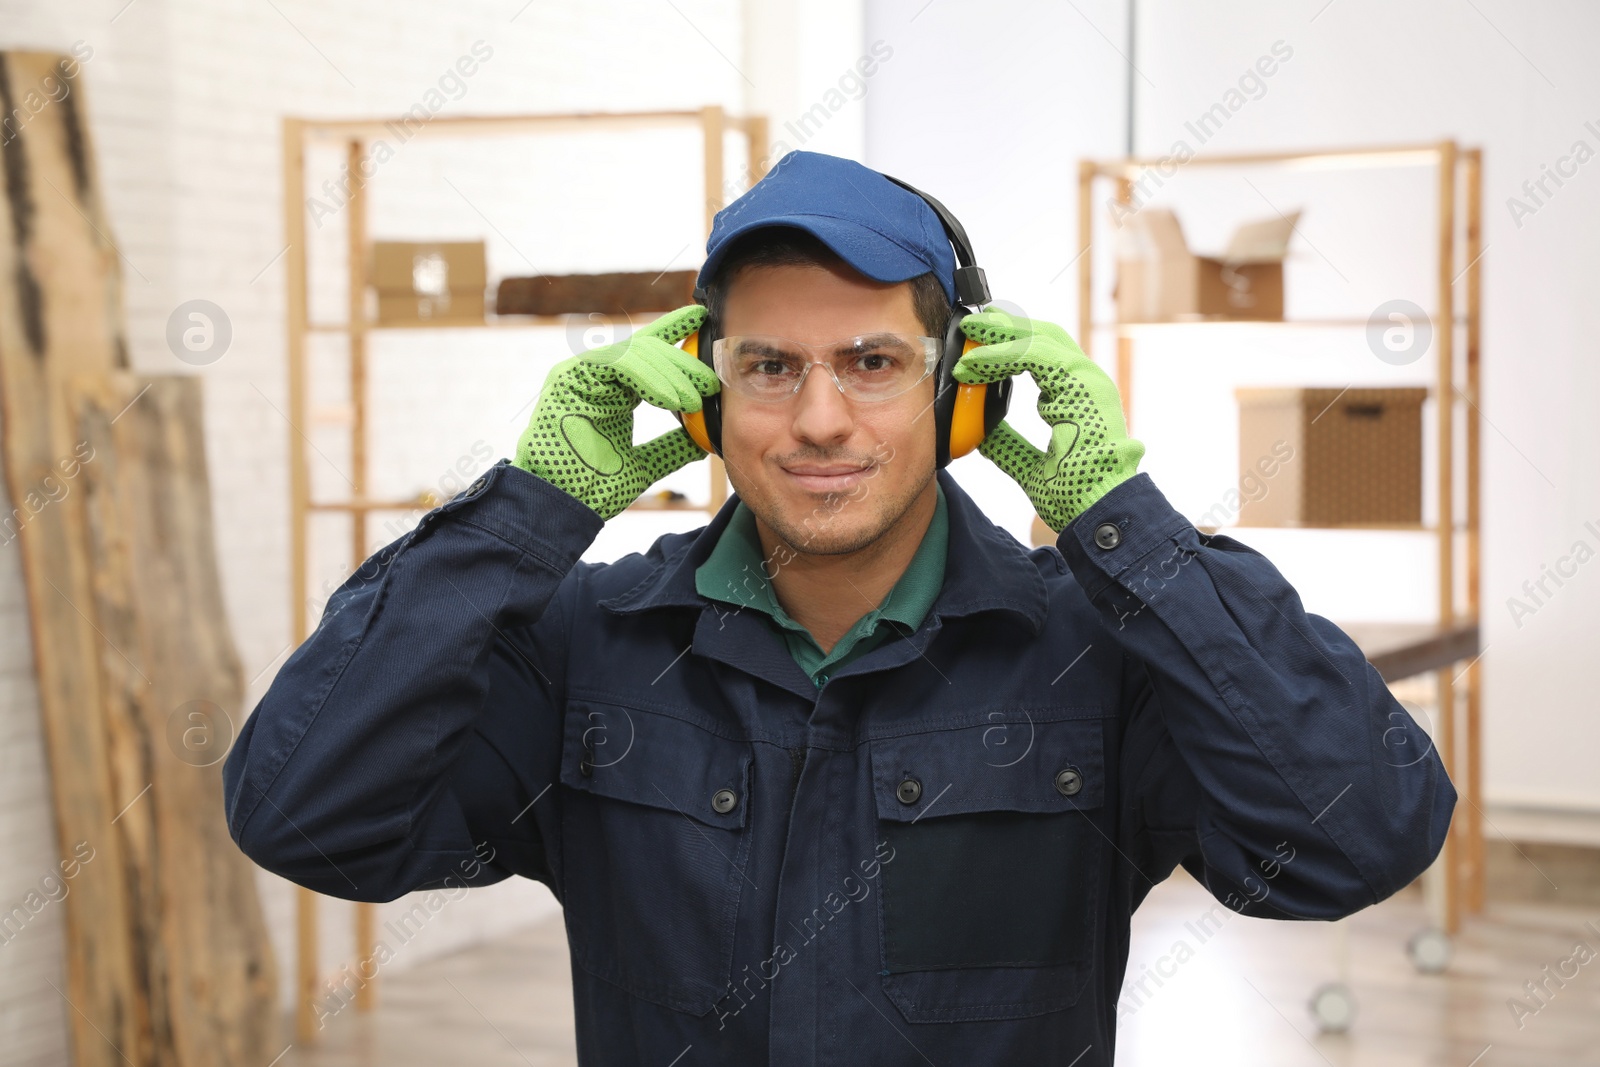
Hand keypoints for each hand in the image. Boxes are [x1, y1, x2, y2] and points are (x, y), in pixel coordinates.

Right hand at [514, 305, 718, 519]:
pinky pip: (615, 362)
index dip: (674, 330)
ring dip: (669, 374)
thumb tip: (704, 437)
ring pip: (633, 352)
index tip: (702, 319)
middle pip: (646, 349)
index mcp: (615, 390)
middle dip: (682, 362)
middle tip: (710, 383)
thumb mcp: (645, 463)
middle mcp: (598, 377)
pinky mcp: (567, 378)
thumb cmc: (593, 487)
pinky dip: (646, 377)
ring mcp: (581, 375)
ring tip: (693, 400)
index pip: (647, 352)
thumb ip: (671, 446)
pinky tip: (669, 400)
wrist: (561, 506)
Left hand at [951, 308, 1144, 531]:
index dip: (1008, 341)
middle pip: (1044, 335)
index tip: (976, 339)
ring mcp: (1088, 381)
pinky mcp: (1083, 387)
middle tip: (970, 322)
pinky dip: (1002, 355)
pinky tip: (976, 362)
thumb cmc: (1074, 494)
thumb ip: (1008, 443)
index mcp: (1077, 396)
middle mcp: (1086, 382)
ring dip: (999, 333)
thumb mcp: (1028, 464)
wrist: (1098, 512)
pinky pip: (1036, 356)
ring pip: (1040, 338)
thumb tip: (980, 431)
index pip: (1042, 352)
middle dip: (1004, 325)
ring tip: (968, 332)